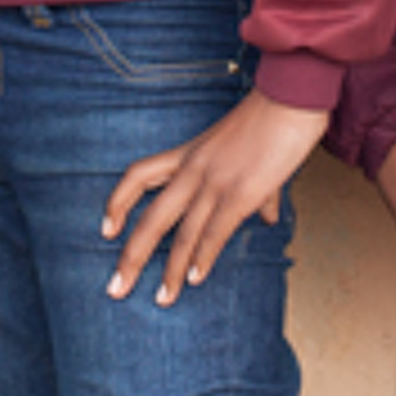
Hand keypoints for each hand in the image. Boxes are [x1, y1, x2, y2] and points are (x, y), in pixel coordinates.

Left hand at [101, 93, 327, 307]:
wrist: (290, 96)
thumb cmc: (271, 118)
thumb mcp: (246, 150)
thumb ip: (253, 189)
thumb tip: (265, 216)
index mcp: (188, 153)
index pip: (138, 175)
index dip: (117, 203)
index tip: (106, 230)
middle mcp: (193, 169)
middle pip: (151, 217)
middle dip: (132, 256)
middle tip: (116, 287)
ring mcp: (214, 182)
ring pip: (182, 234)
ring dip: (171, 272)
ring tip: (162, 299)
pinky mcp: (240, 193)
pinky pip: (213, 233)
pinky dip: (203, 259)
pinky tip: (196, 280)